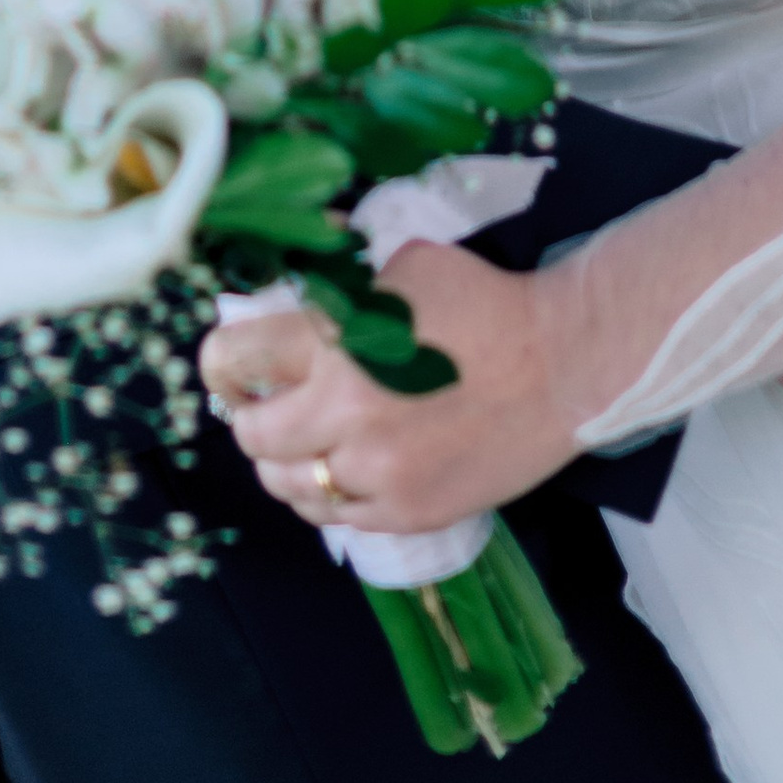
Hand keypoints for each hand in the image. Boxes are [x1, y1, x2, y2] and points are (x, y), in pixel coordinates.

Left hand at [199, 243, 573, 536]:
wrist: (562, 365)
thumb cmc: (483, 305)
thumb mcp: (402, 266)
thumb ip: (338, 289)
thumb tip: (289, 298)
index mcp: (336, 345)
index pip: (232, 361)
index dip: (221, 360)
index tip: (228, 361)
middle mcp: (345, 417)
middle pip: (251, 434)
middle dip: (250, 413)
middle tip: (265, 400)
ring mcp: (377, 474)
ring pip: (286, 486)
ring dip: (286, 459)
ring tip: (304, 436)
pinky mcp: (407, 513)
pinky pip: (335, 516)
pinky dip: (328, 493)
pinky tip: (345, 465)